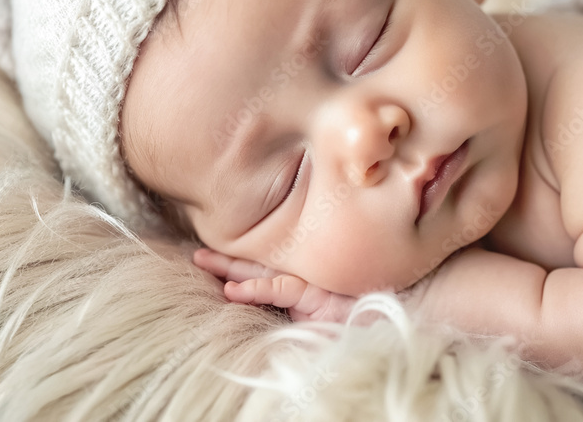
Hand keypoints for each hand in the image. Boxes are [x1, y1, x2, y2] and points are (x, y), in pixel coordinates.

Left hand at [192, 247, 358, 322]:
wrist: (385, 329)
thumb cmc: (355, 325)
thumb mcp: (315, 322)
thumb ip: (292, 312)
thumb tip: (254, 307)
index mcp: (302, 284)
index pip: (265, 270)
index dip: (239, 264)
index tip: (211, 258)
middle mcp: (304, 278)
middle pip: (259, 265)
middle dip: (227, 260)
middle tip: (197, 253)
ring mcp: (311, 282)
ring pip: (264, 271)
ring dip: (231, 268)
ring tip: (203, 261)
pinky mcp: (318, 295)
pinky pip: (282, 290)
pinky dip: (256, 290)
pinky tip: (231, 291)